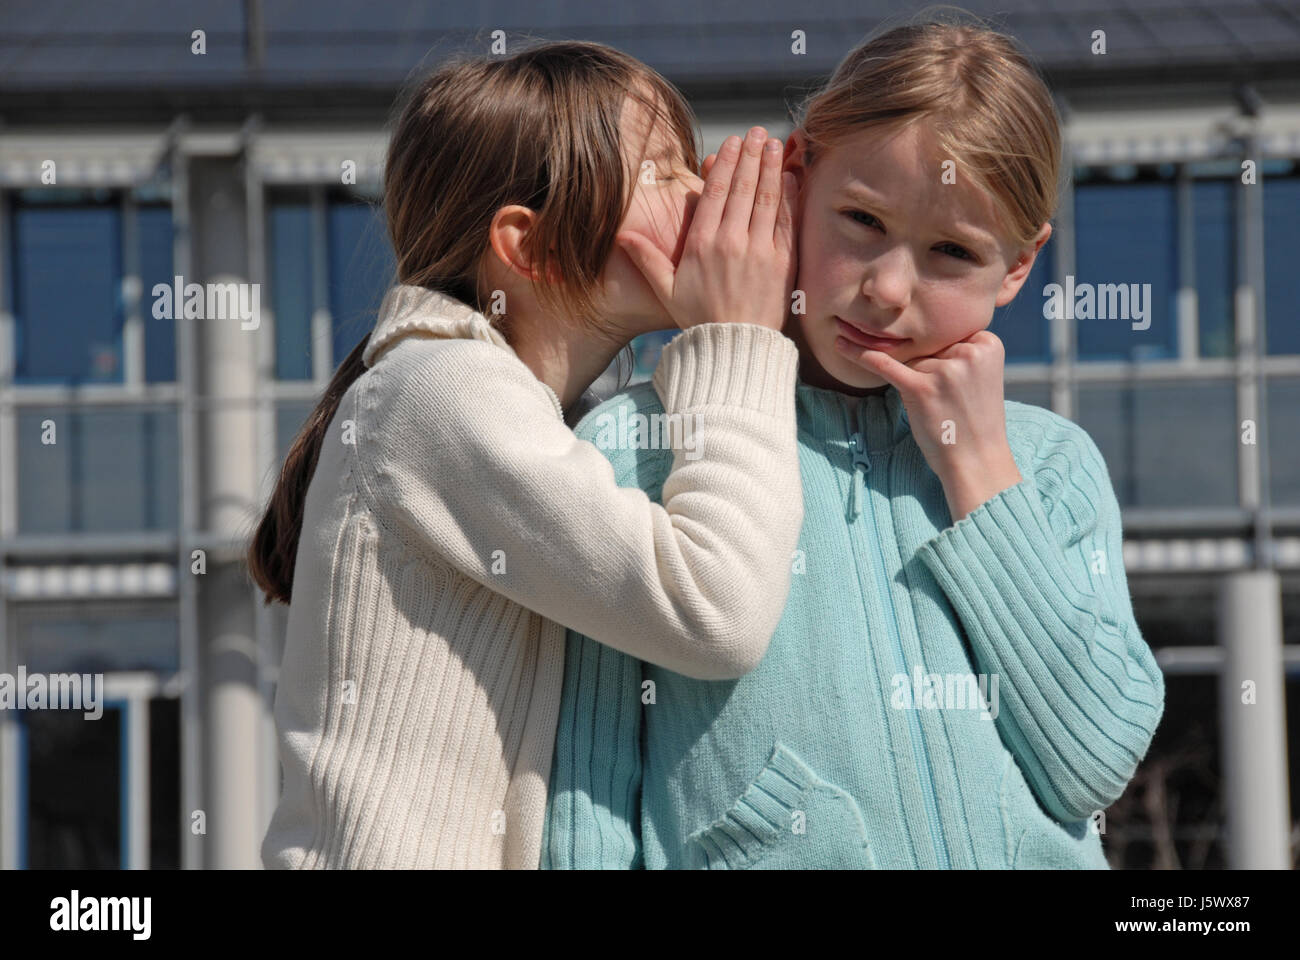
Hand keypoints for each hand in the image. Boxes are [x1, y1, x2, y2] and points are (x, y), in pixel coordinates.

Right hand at [615, 127, 796, 331]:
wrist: (736, 349)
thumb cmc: (699, 321)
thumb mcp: (667, 291)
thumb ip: (647, 259)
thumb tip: (621, 236)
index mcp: (702, 245)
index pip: (715, 194)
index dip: (724, 164)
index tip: (730, 143)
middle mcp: (732, 243)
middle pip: (742, 188)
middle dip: (750, 156)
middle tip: (757, 133)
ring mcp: (760, 251)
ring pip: (766, 199)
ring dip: (772, 168)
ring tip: (775, 144)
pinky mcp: (783, 263)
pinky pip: (786, 222)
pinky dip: (789, 197)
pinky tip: (790, 178)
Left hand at [833, 329, 1022, 520]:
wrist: (977, 460)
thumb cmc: (974, 420)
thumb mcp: (979, 375)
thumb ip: (957, 352)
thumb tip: (913, 335)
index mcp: (988, 343)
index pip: (948, 335)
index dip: (947, 359)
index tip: (959, 384)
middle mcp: (969, 351)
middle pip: (929, 348)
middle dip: (932, 373)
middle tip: (953, 402)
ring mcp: (945, 369)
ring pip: (912, 361)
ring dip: (918, 384)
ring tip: (942, 408)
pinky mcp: (920, 388)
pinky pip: (884, 365)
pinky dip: (859, 355)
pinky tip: (839, 345)